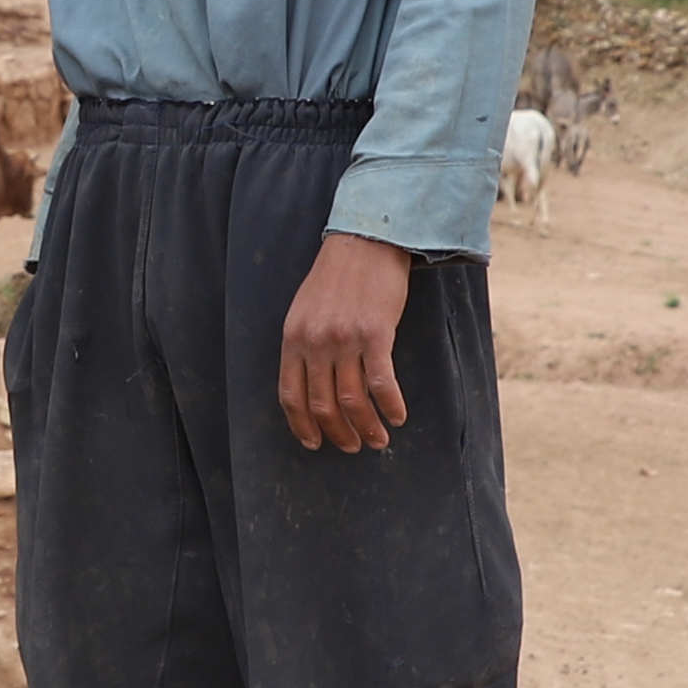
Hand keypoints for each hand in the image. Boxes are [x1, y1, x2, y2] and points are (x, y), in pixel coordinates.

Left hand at [276, 232, 417, 454]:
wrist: (366, 240)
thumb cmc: (337, 276)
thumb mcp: (305, 309)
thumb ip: (304, 344)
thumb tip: (313, 382)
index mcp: (293, 338)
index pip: (290, 395)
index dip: (301, 426)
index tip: (314, 443)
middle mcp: (315, 342)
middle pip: (322, 404)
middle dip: (338, 433)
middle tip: (352, 446)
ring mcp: (344, 339)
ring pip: (352, 400)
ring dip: (366, 427)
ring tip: (377, 440)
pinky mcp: (375, 334)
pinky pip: (381, 382)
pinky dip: (390, 406)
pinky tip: (397, 417)